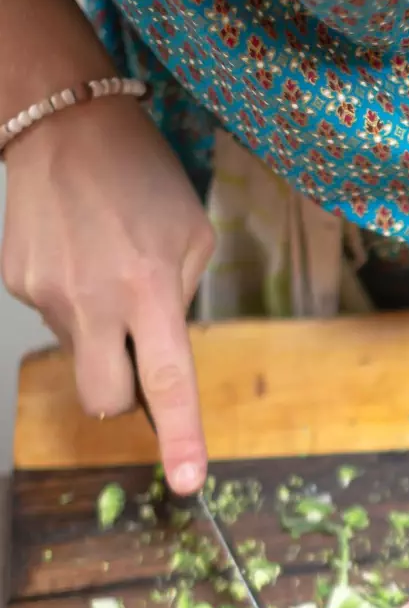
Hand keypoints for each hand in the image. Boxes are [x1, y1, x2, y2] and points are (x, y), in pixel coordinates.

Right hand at [2, 98, 214, 492]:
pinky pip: (56, 318)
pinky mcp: (17, 283)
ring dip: (101, 335)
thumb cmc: (142, 177)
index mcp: (148, 290)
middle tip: (138, 356)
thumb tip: (162, 353)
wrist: (63, 125)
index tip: (189, 482)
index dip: (180, 438)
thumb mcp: (192, 236)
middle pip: (104, 400)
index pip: (167, 383)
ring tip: (107, 274)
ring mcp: (46, 295)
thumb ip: (183, 301)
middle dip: (123, 397)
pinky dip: (75, 301)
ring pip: (79, 355)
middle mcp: (92, 301)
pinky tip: (80, 256)